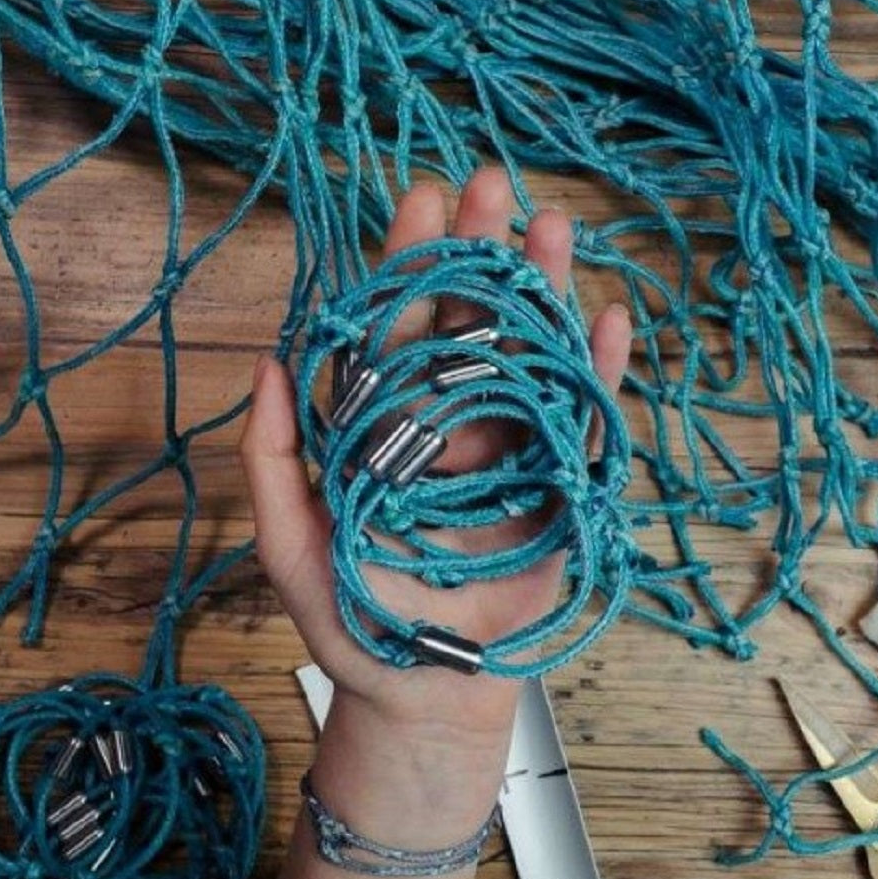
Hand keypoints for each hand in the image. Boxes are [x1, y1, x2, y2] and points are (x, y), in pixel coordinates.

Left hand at [240, 169, 631, 827]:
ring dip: (544, 295)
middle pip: (469, 327)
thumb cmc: (352, 620)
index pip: (397, 330)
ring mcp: (510, 454)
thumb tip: (271, 358)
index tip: (420, 202)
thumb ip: (274, 456)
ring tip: (554, 228)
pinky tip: (606, 319)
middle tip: (494, 184)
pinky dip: (599, 377)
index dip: (407, 267)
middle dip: (480, 256)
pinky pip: (583, 426)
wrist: (424, 694)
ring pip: (529, 360)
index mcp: (386, 426)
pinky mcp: (558, 491)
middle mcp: (450, 426)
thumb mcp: (292, 542)